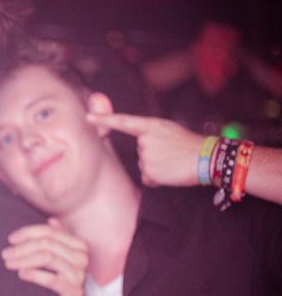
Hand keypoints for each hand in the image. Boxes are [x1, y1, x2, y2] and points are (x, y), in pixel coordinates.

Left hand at [3, 218, 88, 295]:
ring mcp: (80, 276)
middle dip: (22, 248)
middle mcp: (82, 258)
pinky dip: (34, 274)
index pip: (50, 232)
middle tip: (5, 254)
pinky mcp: (75, 293)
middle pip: (47, 244)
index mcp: (78, 245)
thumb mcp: (55, 257)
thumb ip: (55, 238)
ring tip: (9, 264)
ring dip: (24, 259)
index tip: (11, 239)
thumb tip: (52, 220)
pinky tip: (21, 274)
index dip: (28, 233)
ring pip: (48, 258)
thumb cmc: (56, 280)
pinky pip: (52, 279)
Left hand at [86, 111, 204, 186]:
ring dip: (157, 167)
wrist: (207, 158)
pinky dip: (158, 179)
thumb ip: (150, 134)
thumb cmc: (190, 145)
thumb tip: (141, 145)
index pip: (124, 121)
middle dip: (153, 155)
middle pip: (140, 150)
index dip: (104, 119)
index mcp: (151, 126)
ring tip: (173, 162)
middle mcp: (145, 140)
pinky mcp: (149, 172)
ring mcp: (146, 156)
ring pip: (144, 165)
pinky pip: (148, 178)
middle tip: (171, 154)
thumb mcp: (169, 130)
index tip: (88, 117)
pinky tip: (171, 172)